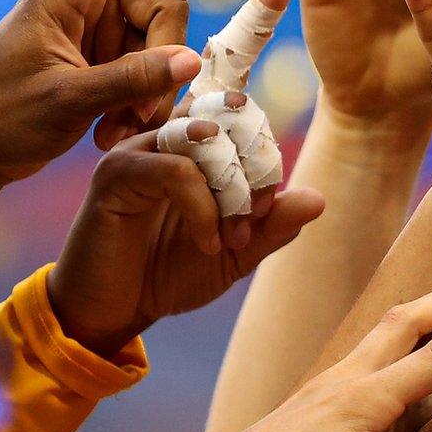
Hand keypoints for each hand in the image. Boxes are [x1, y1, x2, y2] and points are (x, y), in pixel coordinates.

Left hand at [0, 0, 201, 187]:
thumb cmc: (1, 119)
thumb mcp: (67, 99)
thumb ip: (132, 80)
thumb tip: (192, 61)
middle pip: (167, 8)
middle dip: (165, 63)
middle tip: (141, 116)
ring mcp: (102, 31)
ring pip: (167, 46)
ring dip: (153, 94)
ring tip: (117, 130)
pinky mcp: (108, 62)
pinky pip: (154, 71)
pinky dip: (143, 105)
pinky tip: (113, 132)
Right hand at [49, 123, 326, 356]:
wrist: (113, 312)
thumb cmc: (169, 274)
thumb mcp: (236, 251)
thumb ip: (272, 225)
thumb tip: (318, 199)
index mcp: (196, 147)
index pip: (245, 120)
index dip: (266, 159)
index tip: (265, 214)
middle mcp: (168, 137)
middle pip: (228, 119)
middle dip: (253, 171)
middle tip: (253, 222)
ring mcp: (140, 149)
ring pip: (206, 140)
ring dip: (231, 190)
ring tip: (232, 237)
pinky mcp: (116, 172)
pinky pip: (176, 170)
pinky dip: (202, 208)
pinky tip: (206, 243)